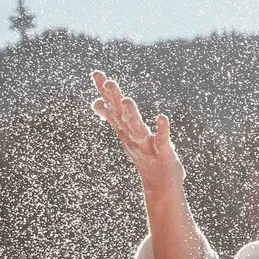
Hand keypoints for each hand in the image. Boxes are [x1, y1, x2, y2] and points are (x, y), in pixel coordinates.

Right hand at [91, 71, 182, 195]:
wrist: (159, 185)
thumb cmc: (145, 156)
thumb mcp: (127, 136)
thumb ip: (114, 118)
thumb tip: (97, 101)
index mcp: (125, 131)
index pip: (112, 107)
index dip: (104, 91)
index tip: (96, 72)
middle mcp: (132, 137)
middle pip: (121, 115)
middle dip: (114, 99)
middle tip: (108, 81)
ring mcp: (146, 146)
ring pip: (137, 128)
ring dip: (131, 116)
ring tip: (126, 101)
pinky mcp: (162, 154)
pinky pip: (162, 141)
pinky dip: (161, 130)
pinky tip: (162, 118)